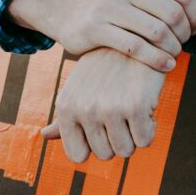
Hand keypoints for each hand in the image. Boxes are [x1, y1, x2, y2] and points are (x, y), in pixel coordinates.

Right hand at [10, 0, 195, 66]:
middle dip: (184, 34)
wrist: (65, 8)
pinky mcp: (95, 28)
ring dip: (172, 49)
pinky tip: (164, 65)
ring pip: (157, 33)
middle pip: (172, 15)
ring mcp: (107, 5)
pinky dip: (156, 60)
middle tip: (183, 43)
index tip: (195, 28)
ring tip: (174, 54)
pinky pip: (136, 48)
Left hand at [43, 48, 167, 162]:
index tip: (103, 127)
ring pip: (127, 150)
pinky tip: (145, 104)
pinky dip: (150, 127)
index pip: (77, 155)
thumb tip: (44, 135)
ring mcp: (109, 108)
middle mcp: (84, 109)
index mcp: (66, 107)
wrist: (136, 39)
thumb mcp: (79, 89)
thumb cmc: (105, 69)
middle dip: (118, 139)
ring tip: (133, 108)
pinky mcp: (135, 106)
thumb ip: (63, 117)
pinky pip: (145, 140)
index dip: (95, 146)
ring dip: (135, 135)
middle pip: (106, 155)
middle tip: (122, 112)